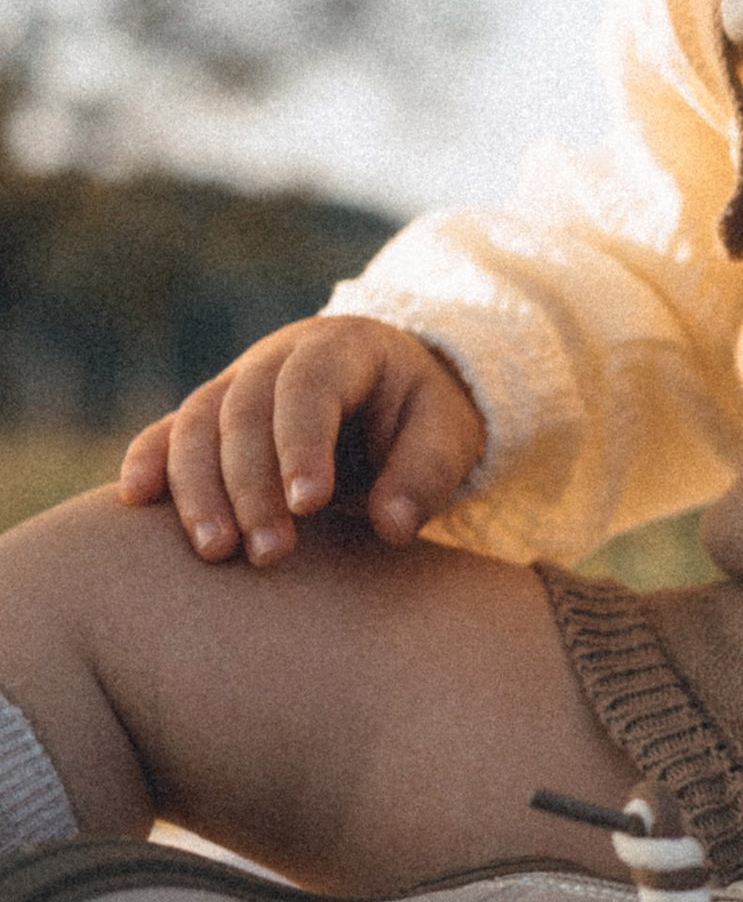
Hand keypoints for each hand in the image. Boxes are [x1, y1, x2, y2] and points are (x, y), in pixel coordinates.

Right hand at [119, 316, 488, 567]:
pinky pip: (169, 432)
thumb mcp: (447, 435)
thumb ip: (426, 474)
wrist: (391, 395)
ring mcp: (236, 383)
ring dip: (198, 488)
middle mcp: (277, 358)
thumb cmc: (421, 418)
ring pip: (197, 424)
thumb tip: (393, 526)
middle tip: (269, 553)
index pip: (309, 387)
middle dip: (250, 484)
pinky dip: (149, 460)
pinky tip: (136, 499)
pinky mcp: (210, 418)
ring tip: (216, 551)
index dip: (302, 443)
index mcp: (342, 348)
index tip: (309, 505)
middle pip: (244, 411)